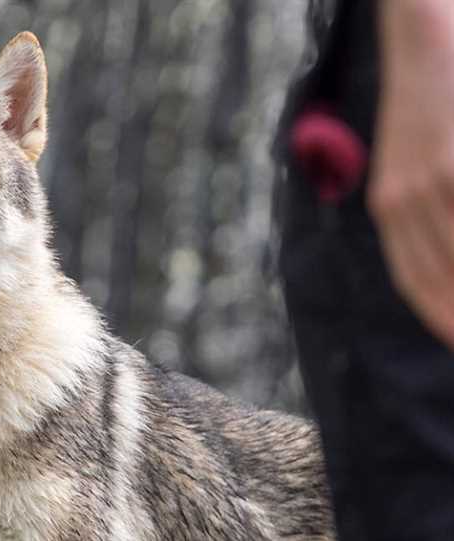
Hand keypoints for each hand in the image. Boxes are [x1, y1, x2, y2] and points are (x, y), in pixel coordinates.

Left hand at [369, 0, 453, 351]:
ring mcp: (435, 181)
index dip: (440, 320)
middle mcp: (403, 201)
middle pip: (442, 276)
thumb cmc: (427, 110)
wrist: (422, 47)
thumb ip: (420, 214)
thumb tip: (442, 258)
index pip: (414, 280)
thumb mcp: (409, 165)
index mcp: (387, 207)